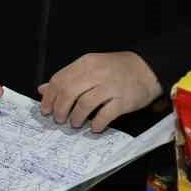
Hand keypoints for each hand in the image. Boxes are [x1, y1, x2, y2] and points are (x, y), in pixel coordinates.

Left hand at [38, 52, 161, 133]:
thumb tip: (43, 89)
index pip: (59, 80)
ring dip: (76, 117)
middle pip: (69, 92)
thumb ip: (67, 78)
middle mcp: (96, 73)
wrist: (147, 69)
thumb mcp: (90, 67)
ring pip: (84, 104)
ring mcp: (111, 87)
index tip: (45, 110)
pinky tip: (95, 127)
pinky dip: (97, 123)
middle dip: (60, 109)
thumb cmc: (115, 69)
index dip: (49, 97)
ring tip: (75, 124)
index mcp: (85, 63)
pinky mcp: (124, 100)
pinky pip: (106, 115)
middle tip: (59, 119)